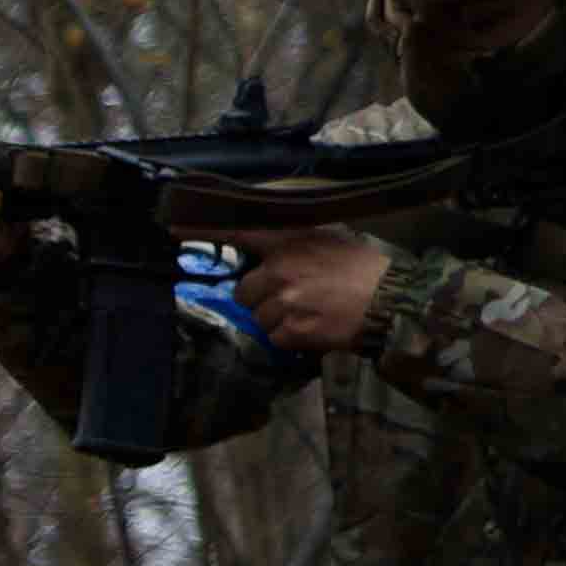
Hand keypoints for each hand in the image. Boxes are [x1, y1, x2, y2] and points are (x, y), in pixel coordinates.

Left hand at [183, 222, 385, 355]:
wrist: (393, 302)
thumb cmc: (365, 270)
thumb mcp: (330, 241)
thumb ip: (293, 246)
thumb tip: (267, 256)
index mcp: (290, 242)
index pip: (239, 233)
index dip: (205, 231)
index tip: (172, 227)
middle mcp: (281, 269)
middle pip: (243, 291)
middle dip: (262, 298)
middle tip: (295, 298)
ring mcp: (284, 301)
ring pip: (258, 317)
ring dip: (277, 319)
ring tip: (311, 312)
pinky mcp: (291, 330)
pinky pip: (274, 337)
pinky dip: (290, 338)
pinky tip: (315, 327)